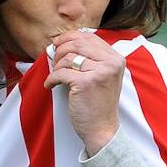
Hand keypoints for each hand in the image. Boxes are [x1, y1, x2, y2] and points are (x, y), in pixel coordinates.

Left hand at [44, 30, 124, 154]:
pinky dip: (51, 79)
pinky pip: (61, 73)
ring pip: (68, 57)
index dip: (69, 37)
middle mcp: (111, 63)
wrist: (102, 129)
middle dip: (60, 50)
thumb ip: (91, 58)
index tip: (57, 43)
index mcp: (116, 58)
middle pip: (78, 43)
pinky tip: (50, 85)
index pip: (90, 37)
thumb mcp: (102, 76)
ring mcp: (100, 72)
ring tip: (55, 76)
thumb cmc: (99, 104)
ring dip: (56, 66)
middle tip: (52, 59)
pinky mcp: (86, 83)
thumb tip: (63, 42)